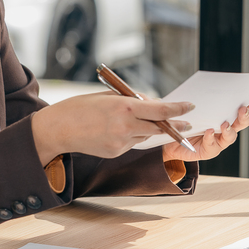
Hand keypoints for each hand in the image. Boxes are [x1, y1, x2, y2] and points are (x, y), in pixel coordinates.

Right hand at [31, 93, 194, 163]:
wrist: (58, 129)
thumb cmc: (82, 106)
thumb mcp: (109, 96)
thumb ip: (133, 100)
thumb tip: (153, 104)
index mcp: (125, 108)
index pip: (161, 110)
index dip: (178, 109)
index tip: (190, 106)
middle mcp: (126, 127)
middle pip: (159, 127)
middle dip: (174, 125)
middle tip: (186, 122)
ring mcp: (121, 143)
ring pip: (145, 135)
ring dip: (148, 128)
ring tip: (131, 119)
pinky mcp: (115, 152)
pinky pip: (132, 142)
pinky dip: (131, 135)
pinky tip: (114, 129)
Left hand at [162, 91, 248, 161]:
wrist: (171, 138)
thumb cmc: (187, 118)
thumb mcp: (195, 105)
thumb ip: (204, 97)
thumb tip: (210, 83)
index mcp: (227, 114)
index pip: (246, 105)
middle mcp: (227, 127)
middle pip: (243, 122)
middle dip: (244, 116)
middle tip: (241, 109)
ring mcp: (220, 141)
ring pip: (231, 136)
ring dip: (230, 130)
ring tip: (224, 124)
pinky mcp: (209, 151)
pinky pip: (213, 145)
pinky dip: (211, 138)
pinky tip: (208, 132)